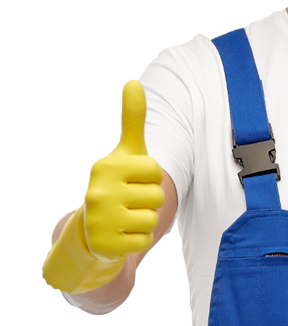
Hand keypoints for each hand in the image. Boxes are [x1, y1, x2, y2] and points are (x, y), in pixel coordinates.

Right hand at [83, 78, 164, 258]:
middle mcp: (99, 192)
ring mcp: (100, 220)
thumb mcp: (126, 152)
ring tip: (126, 217)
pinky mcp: (105, 244)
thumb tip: (133, 81)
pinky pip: (145, 240)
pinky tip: (122, 234)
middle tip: (129, 201)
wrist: (92, 228)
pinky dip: (139, 238)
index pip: (155, 170)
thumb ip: (132, 120)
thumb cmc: (117, 182)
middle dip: (149, 199)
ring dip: (145, 220)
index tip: (133, 179)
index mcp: (106, 167)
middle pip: (156, 195)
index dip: (151, 177)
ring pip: (152, 218)